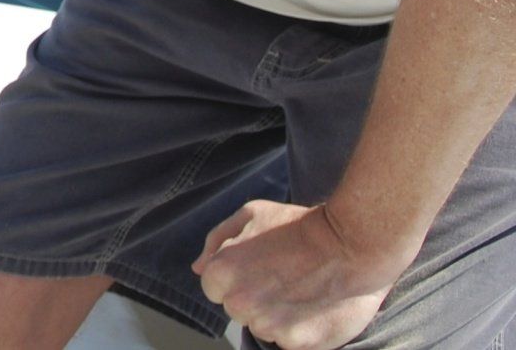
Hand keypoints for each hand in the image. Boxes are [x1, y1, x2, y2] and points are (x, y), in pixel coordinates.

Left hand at [191, 200, 410, 348]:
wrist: (353, 245)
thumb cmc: (300, 226)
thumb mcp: (251, 214)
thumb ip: (217, 240)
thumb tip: (198, 268)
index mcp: (220, 274)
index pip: (214, 288)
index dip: (237, 276)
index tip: (260, 266)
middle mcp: (239, 304)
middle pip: (237, 311)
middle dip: (255, 297)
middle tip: (284, 277)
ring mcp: (268, 326)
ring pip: (263, 328)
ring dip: (278, 316)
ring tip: (302, 290)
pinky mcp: (297, 343)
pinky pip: (288, 343)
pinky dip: (300, 331)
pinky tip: (314, 307)